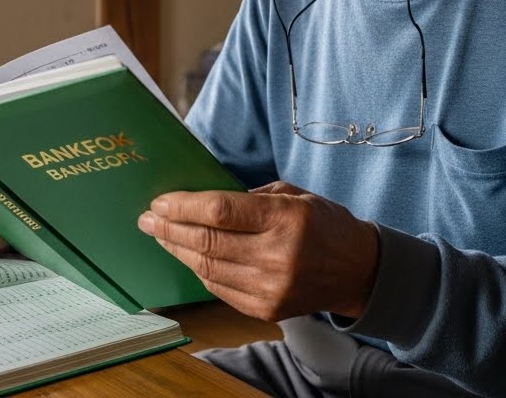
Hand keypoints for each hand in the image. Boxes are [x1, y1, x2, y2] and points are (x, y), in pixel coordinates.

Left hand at [137, 181, 377, 320]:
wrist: (358, 270)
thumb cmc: (324, 224)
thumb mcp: (295, 195)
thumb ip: (250, 196)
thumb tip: (201, 199)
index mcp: (285, 219)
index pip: (220, 211)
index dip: (183, 206)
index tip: (160, 201)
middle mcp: (277, 255)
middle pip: (207, 241)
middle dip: (170, 228)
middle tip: (147, 219)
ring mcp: (271, 287)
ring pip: (207, 267)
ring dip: (178, 250)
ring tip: (160, 236)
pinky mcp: (266, 309)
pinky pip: (219, 288)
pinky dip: (199, 270)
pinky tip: (188, 256)